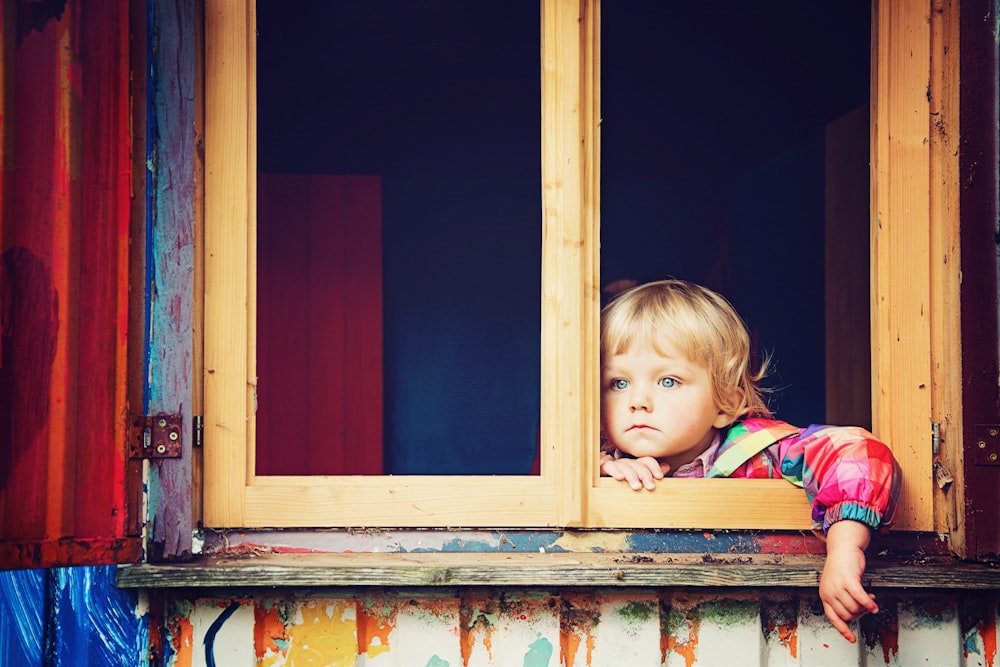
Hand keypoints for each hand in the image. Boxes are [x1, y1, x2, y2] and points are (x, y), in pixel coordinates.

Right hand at [600, 455, 669, 489]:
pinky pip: (608, 467)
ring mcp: (613, 464)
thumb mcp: (638, 480)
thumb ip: (651, 474)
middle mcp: (625, 462)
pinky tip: (619, 478)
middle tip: (650, 487)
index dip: (654, 466)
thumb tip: (666, 467)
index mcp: (635, 465)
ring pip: (624, 465)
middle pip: (636, 463)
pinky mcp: (601, 468)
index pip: (646, 460)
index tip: (659, 477)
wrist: (597, 481)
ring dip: (631, 475)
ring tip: (636, 486)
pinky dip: (614, 471)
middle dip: (644, 474)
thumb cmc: (621, 484)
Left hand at [819, 520, 877, 642]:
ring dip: (865, 606)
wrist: (842, 548)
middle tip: (866, 606)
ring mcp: (837, 586)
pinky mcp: (848, 580)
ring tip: (870, 598)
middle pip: (847, 614)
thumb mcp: (836, 585)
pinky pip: (860, 598)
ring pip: (854, 608)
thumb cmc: (842, 567)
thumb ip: (842, 599)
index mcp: (824, 595)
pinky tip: (874, 604)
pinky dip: (869, 604)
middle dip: (860, 614)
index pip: (833, 618)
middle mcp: (829, 592)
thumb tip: (856, 613)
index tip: (852, 639)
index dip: (843, 630)